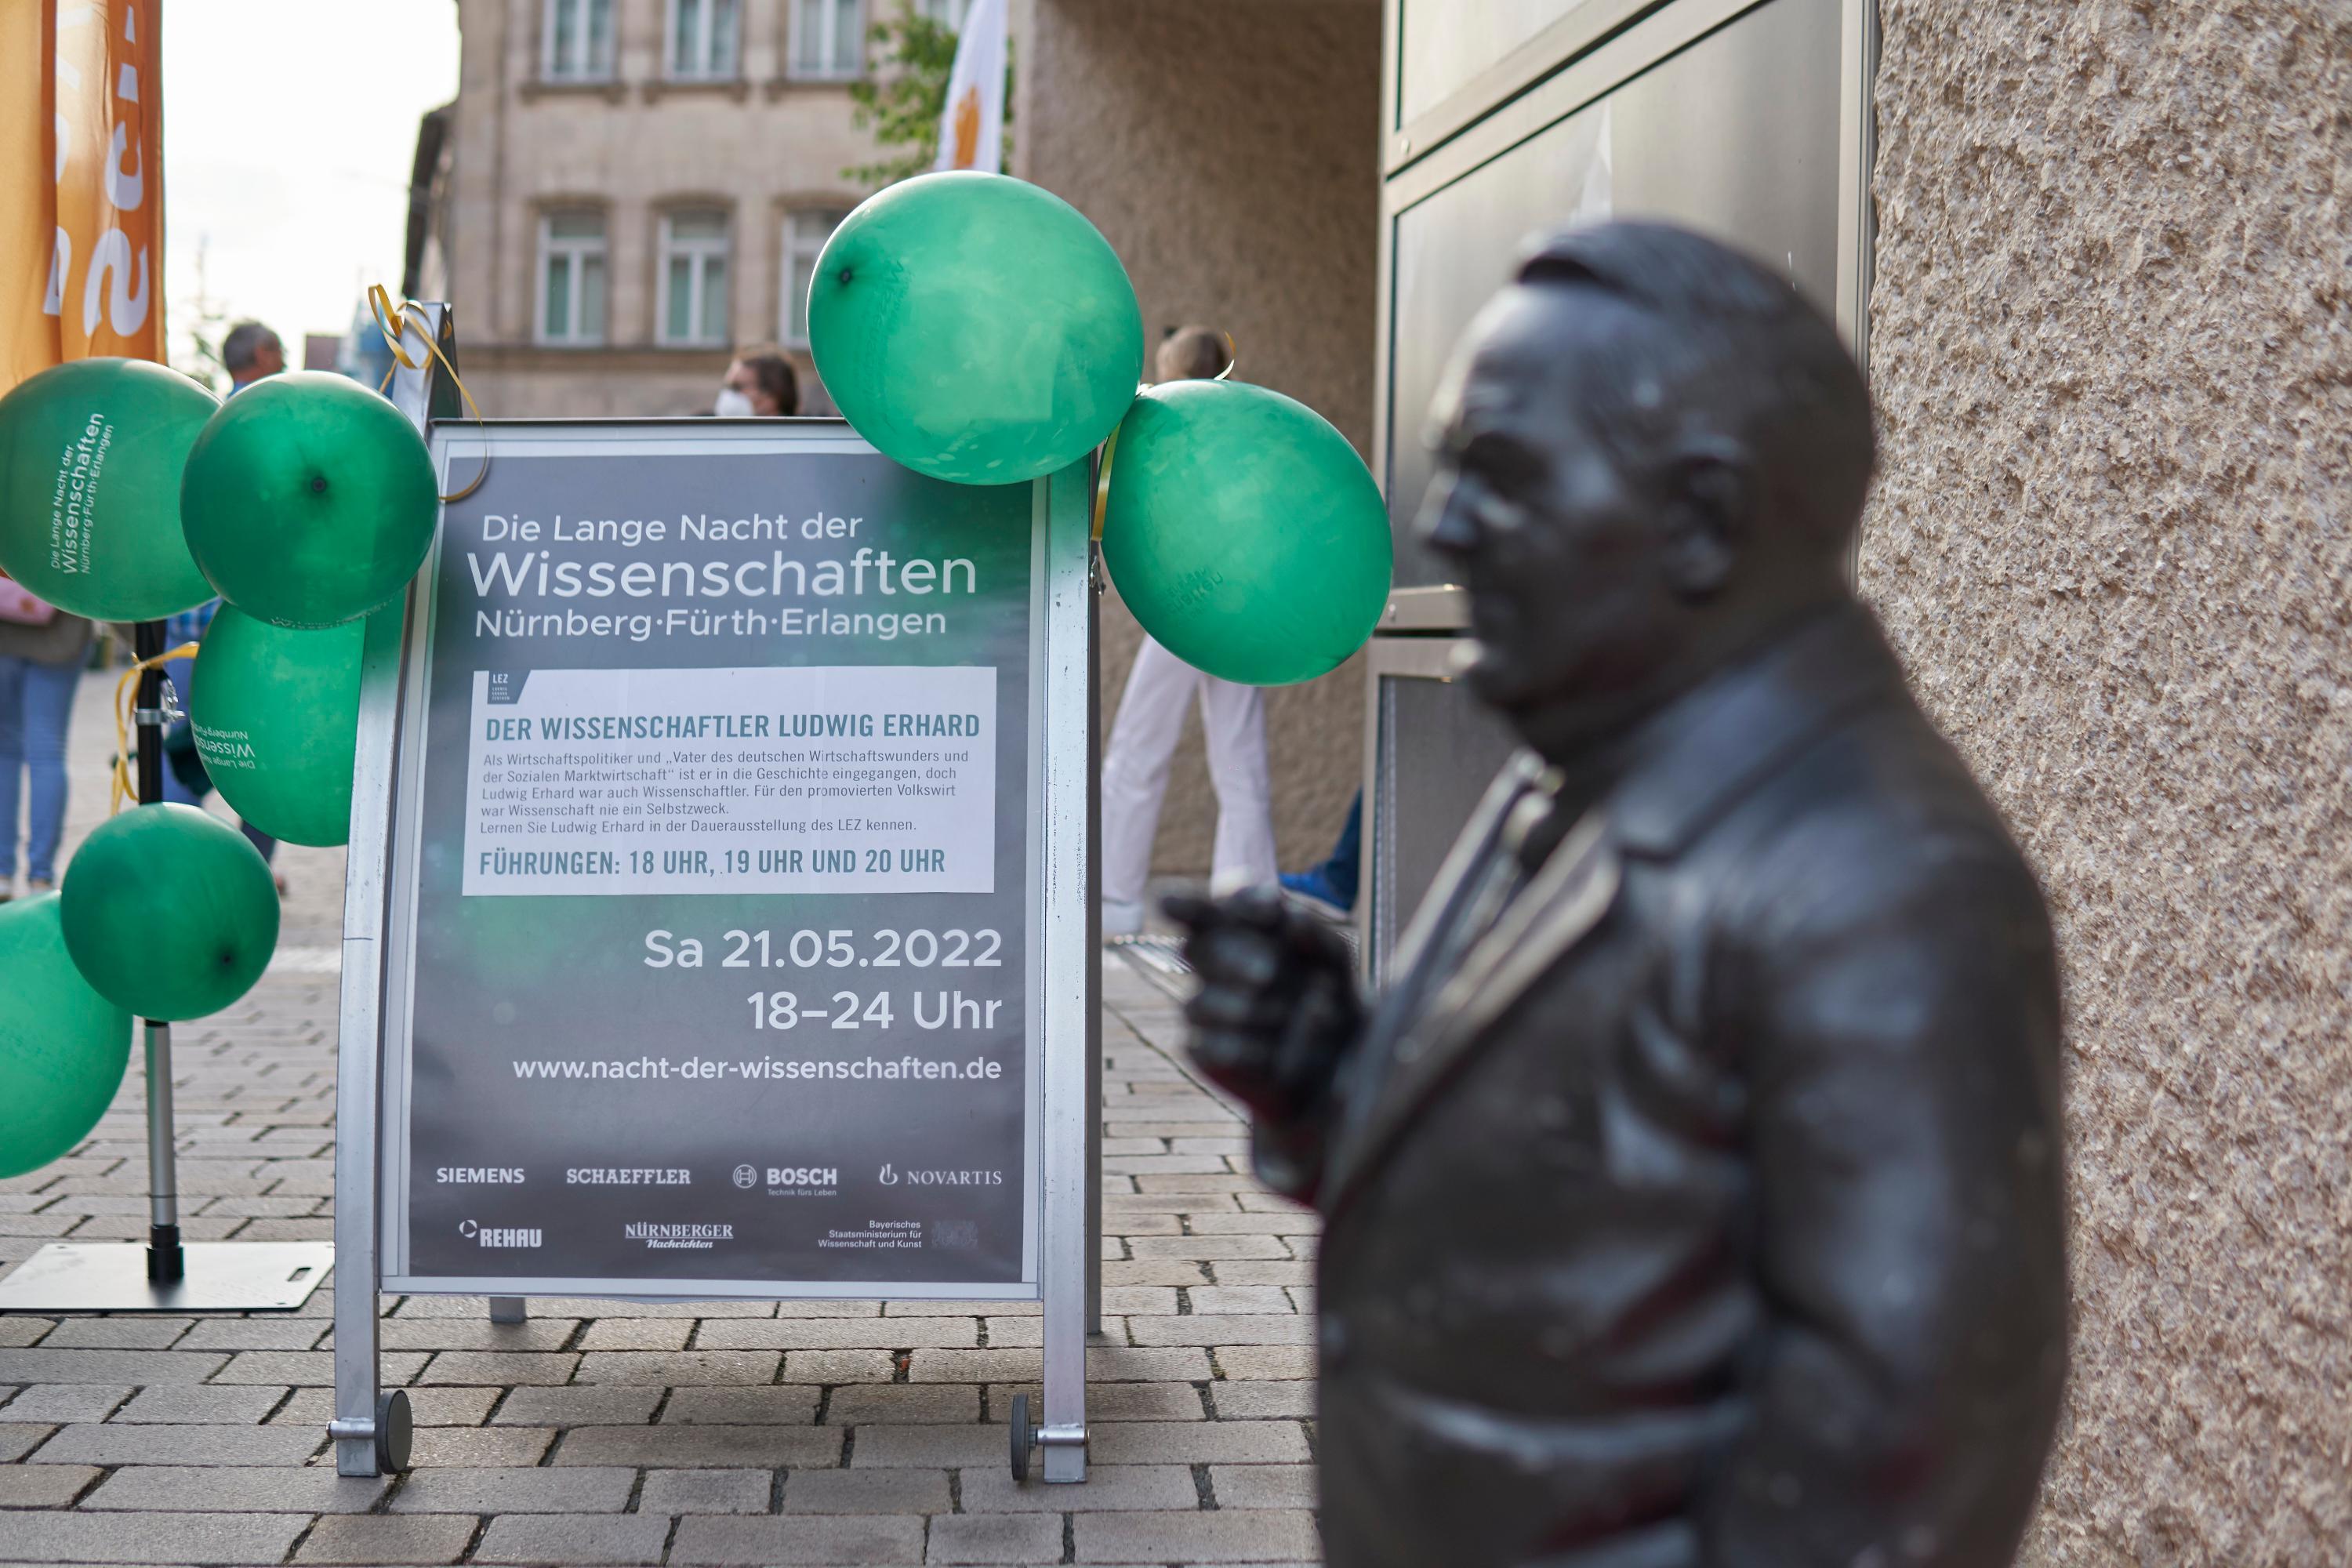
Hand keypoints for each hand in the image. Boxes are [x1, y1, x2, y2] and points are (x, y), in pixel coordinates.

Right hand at [1164, 888, 1361, 1122]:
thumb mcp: (1333, 960)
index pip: (1198, 910)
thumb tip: (1291, 917)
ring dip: (1245, 1009)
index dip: (1193, 904)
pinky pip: (1207, 1046)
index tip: (1248, 911)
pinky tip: (1274, 1051)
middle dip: (1232, 957)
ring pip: (1199, 1003)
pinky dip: (1245, 1048)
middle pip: (1194, 948)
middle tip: (1269, 972)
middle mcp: (1210, 966)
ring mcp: (1202, 1008)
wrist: (1338, 1057)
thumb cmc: (1329, 991)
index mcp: (1233, 931)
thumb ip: (1316, 934)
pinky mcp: (1202, 1049)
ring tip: (1286, 1015)